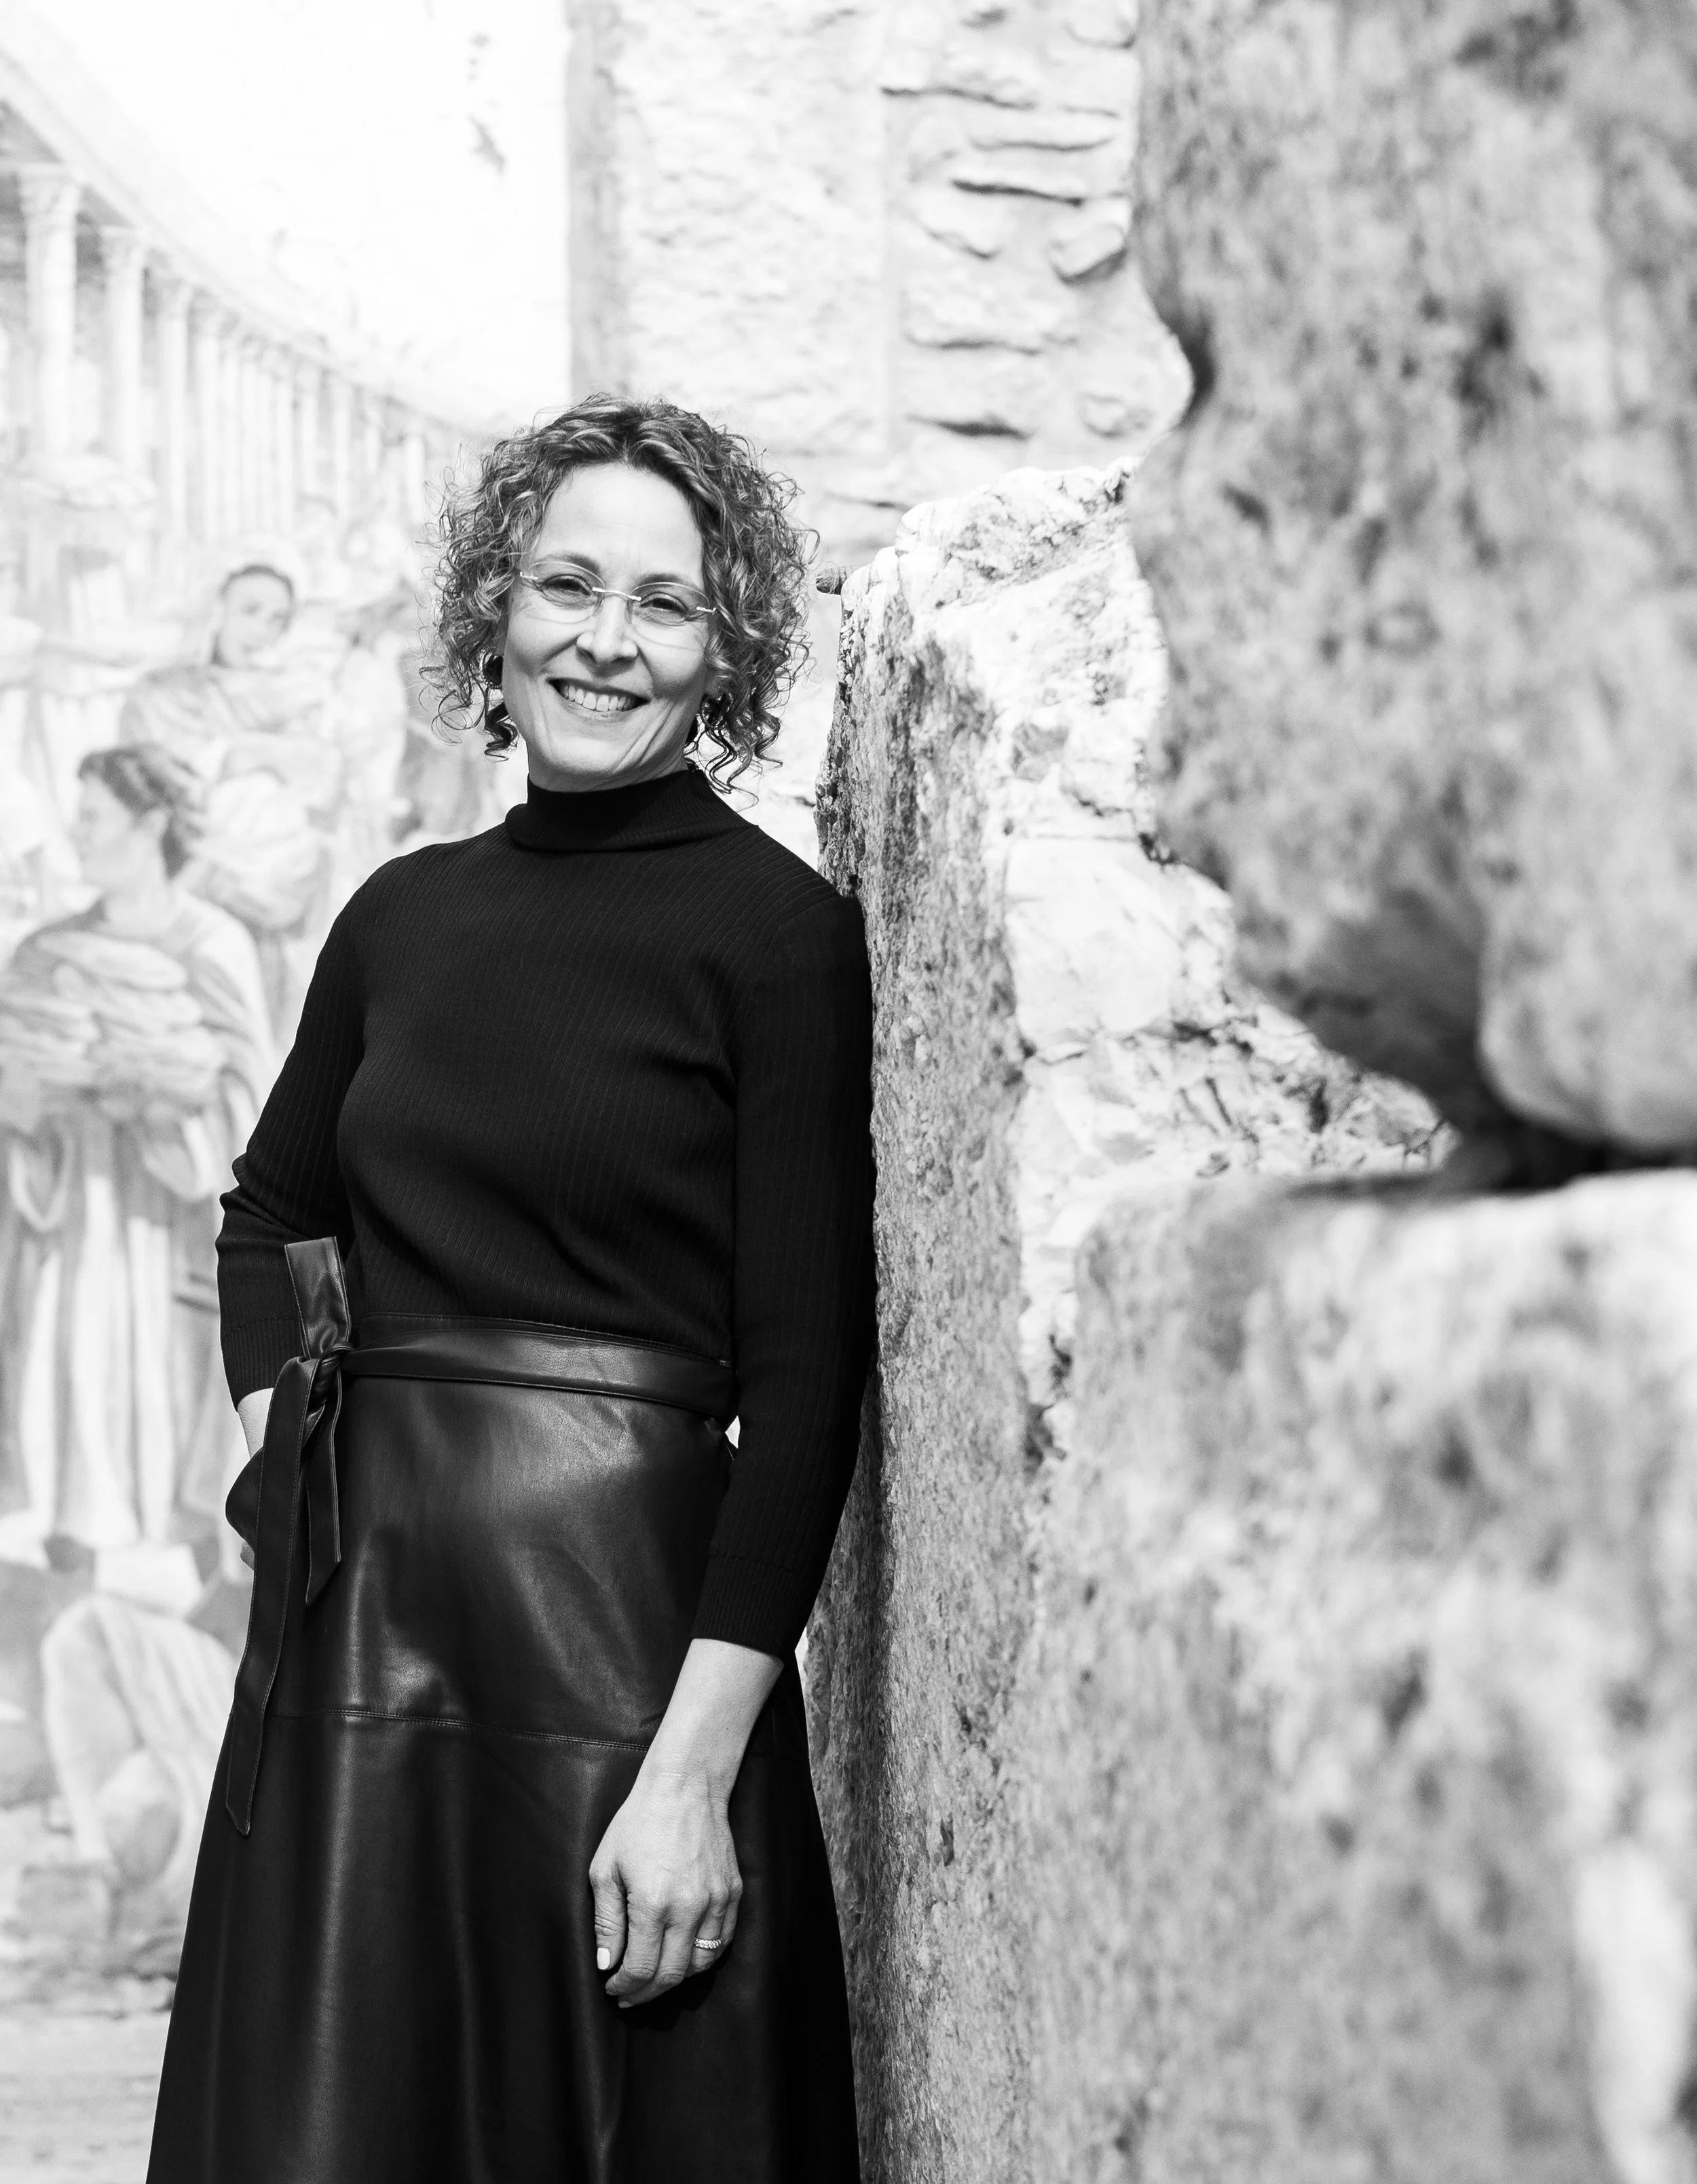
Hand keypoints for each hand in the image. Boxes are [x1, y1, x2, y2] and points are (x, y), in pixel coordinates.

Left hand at [586, 1637, 781, 2007]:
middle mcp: (688, 1907)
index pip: (641, 1968)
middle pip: (671, 1974)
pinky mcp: (733, 1893)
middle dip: (647, 1992)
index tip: (613, 1988)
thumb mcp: (606, 1868)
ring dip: (676, 1979)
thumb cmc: (639, 1823)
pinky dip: (703, 1957)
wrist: (685, 1786)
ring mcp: (716, 1901)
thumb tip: (608, 1964)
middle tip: (630, 1995)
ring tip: (656, 1979)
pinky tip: (684, 1956)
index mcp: (652, 1903)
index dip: (625, 1986)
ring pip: (700, 1964)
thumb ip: (606, 1921)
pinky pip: (722, 1941)